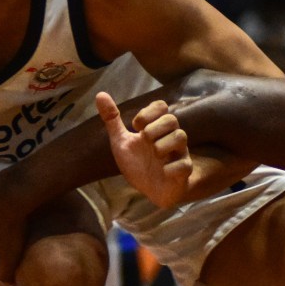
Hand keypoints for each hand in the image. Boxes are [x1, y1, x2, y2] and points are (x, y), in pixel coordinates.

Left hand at [96, 91, 192, 207]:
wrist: (149, 191)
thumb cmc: (138, 164)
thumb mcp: (121, 142)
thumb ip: (112, 120)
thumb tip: (100, 94)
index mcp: (156, 128)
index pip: (161, 106)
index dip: (147, 112)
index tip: (136, 126)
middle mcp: (170, 137)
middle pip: (171, 119)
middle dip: (153, 128)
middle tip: (143, 140)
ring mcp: (179, 154)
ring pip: (180, 137)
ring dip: (162, 144)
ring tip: (154, 154)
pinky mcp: (183, 172)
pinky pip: (184, 165)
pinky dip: (170, 168)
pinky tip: (162, 172)